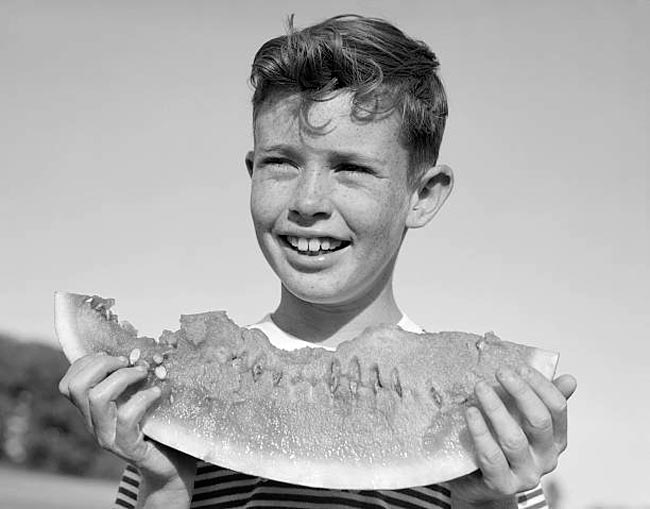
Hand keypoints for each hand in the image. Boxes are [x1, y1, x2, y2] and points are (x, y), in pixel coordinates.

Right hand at [58, 352, 195, 504]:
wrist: (171, 465)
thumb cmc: (158, 425)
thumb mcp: (138, 398)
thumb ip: (132, 379)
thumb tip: (140, 348)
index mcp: (92, 410)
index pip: (69, 383)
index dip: (87, 362)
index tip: (116, 356)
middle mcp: (94, 423)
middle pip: (77, 386)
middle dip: (102, 364)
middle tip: (129, 362)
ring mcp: (108, 437)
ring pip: (97, 398)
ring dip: (123, 377)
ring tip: (144, 374)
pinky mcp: (127, 447)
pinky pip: (125, 417)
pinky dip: (142, 398)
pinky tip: (157, 393)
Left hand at [447, 366, 576, 505]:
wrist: (480, 483)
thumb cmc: (502, 445)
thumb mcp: (522, 420)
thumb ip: (541, 400)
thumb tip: (569, 380)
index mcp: (556, 439)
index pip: (557, 408)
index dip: (541, 385)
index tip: (521, 367)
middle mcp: (546, 458)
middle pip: (539, 421)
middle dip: (520, 392)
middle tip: (501, 372)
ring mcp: (525, 474)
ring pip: (514, 438)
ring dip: (496, 408)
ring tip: (480, 387)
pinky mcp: (502, 484)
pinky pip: (491, 456)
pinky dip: (480, 432)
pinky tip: (471, 413)